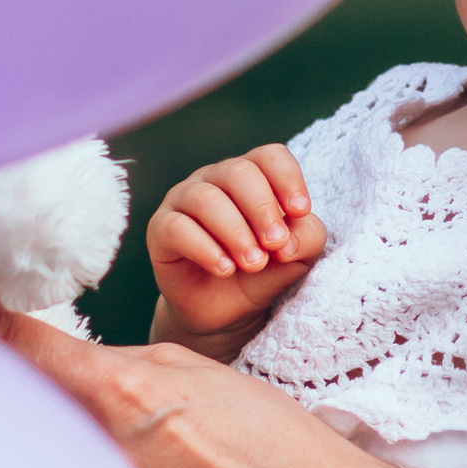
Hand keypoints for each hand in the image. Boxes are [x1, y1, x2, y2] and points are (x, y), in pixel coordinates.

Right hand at [146, 146, 325, 337]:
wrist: (227, 311)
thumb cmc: (264, 270)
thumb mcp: (297, 256)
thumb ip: (306, 238)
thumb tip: (287, 238)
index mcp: (253, 175)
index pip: (269, 156)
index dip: (287, 179)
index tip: (300, 212)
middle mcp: (215, 179)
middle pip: (238, 171)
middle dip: (262, 208)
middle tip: (276, 244)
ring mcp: (184, 200)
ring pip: (206, 198)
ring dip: (235, 231)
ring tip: (253, 263)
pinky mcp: (160, 229)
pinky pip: (177, 227)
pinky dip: (205, 249)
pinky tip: (225, 268)